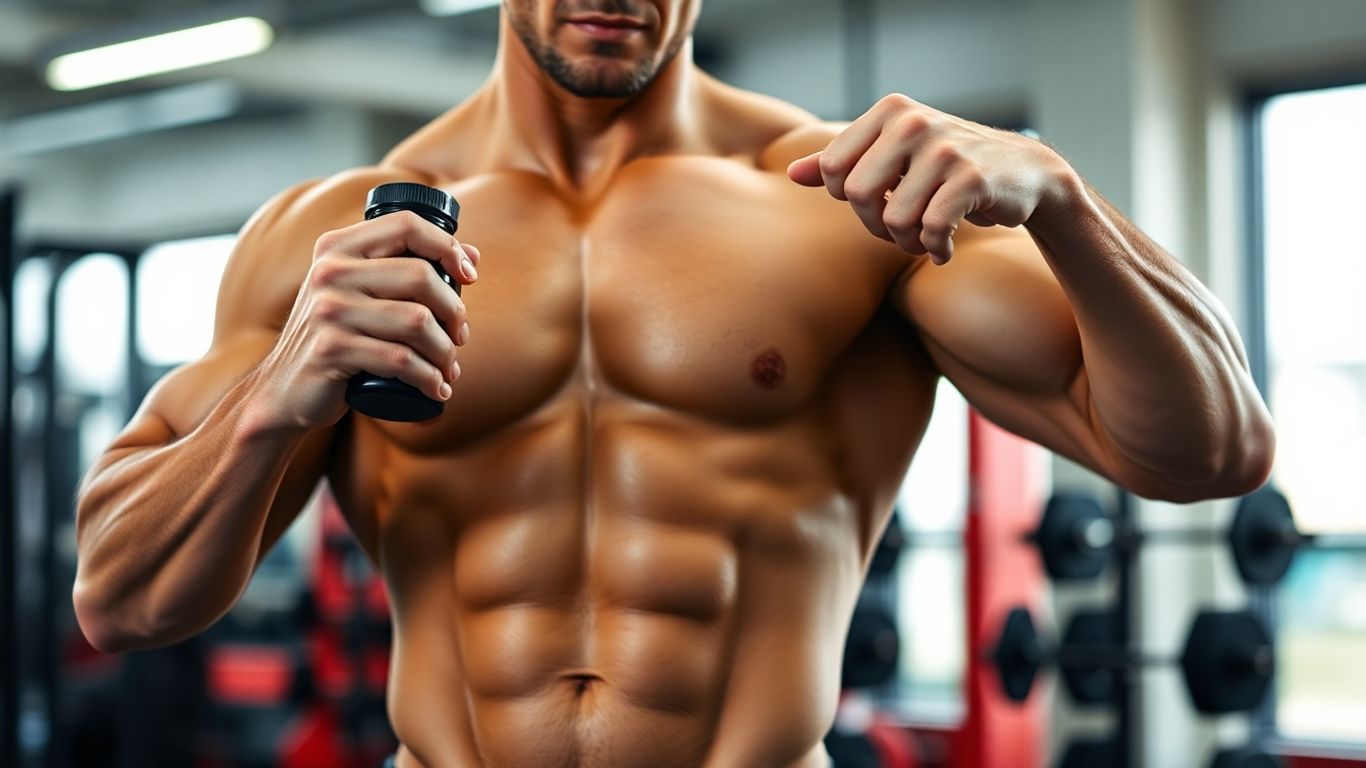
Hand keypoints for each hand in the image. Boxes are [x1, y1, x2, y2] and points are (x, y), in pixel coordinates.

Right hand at [255, 211, 479, 429]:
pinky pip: (400, 360)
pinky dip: (429, 378)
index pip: (406, 225)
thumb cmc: (336, 337)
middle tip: (460, 336)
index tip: (468, 276)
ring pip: (417, 321)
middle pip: (420, 276)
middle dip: (454, 310)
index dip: (447, 247)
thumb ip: (405, 268)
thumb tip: (472, 254)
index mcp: (338, 247)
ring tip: (448, 367)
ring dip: (446, 351)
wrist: (283, 388)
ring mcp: (328, 310)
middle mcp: (329, 271)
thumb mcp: (359, 293)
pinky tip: (437, 390)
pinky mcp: (331, 350)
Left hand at [788, 93, 1075, 263]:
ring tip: (924, 238)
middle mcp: (913, 122)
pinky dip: (935, 249)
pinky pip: (931, 229)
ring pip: (894, 219)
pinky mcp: (972, 178)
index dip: (848, 200)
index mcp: (889, 113)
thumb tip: (792, 173)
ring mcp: (944, 148)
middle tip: (899, 230)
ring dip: (907, 243)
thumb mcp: (894, 156)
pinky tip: (944, 249)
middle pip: (856, 196)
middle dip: (875, 225)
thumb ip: (843, 162)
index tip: (878, 202)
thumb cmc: (947, 167)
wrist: (1023, 172)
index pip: (832, 169)